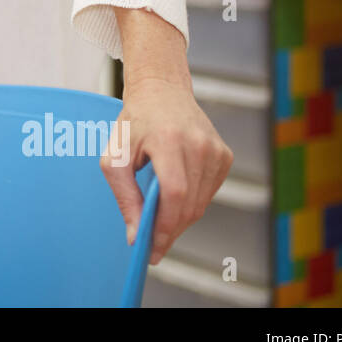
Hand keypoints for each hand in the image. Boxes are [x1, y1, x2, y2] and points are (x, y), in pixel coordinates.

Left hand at [100, 75, 232, 265]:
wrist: (162, 92)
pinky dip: (191, 203)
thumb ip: (125, 197)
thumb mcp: (115, 157)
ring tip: (158, 220)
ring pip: (201, 203)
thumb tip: (136, 235)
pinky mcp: (225, 156)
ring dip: (179, 219)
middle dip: (170, 230)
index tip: (151, 249)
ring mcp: (216, 150)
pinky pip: (209, 193)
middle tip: (152, 247)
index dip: (164, 225)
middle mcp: (199, 144)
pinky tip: (173, 196)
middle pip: (189, 204)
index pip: (174, 193)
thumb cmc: (134, 124)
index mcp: (169, 139)